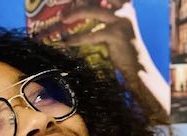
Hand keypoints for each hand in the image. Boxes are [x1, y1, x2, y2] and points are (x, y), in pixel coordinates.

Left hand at [55, 1, 168, 122]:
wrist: (137, 66)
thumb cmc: (123, 48)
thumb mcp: (114, 26)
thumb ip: (102, 16)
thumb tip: (81, 11)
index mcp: (124, 3)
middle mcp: (123, 8)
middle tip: (62, 4)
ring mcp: (120, 19)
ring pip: (91, 11)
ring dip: (74, 13)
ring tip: (62, 18)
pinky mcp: (115, 34)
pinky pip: (91, 34)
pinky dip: (76, 39)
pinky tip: (66, 42)